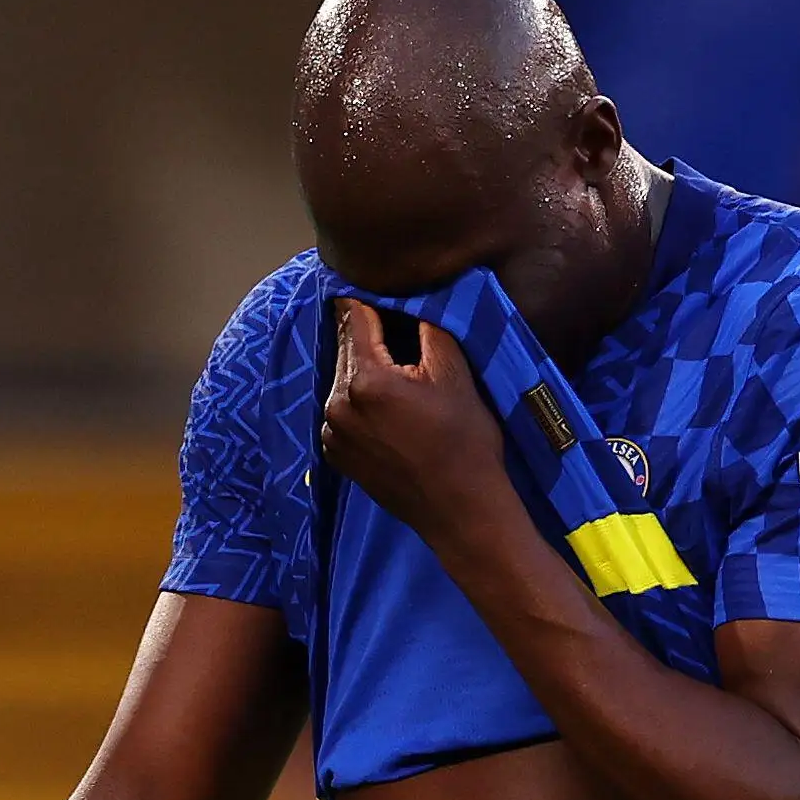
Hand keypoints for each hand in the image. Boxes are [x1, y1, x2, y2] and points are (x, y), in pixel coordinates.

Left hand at [320, 298, 517, 549]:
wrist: (462, 511)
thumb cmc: (466, 442)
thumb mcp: (456, 374)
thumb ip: (428, 325)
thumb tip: (412, 293)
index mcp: (365, 379)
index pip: (355, 316)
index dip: (370, 298)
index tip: (384, 288)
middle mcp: (337, 403)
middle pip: (348, 348)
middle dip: (372, 338)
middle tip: (404, 337)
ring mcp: (332, 433)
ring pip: (344, 380)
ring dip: (366, 372)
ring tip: (403, 380)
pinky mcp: (336, 455)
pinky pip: (343, 412)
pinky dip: (360, 403)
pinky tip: (392, 413)